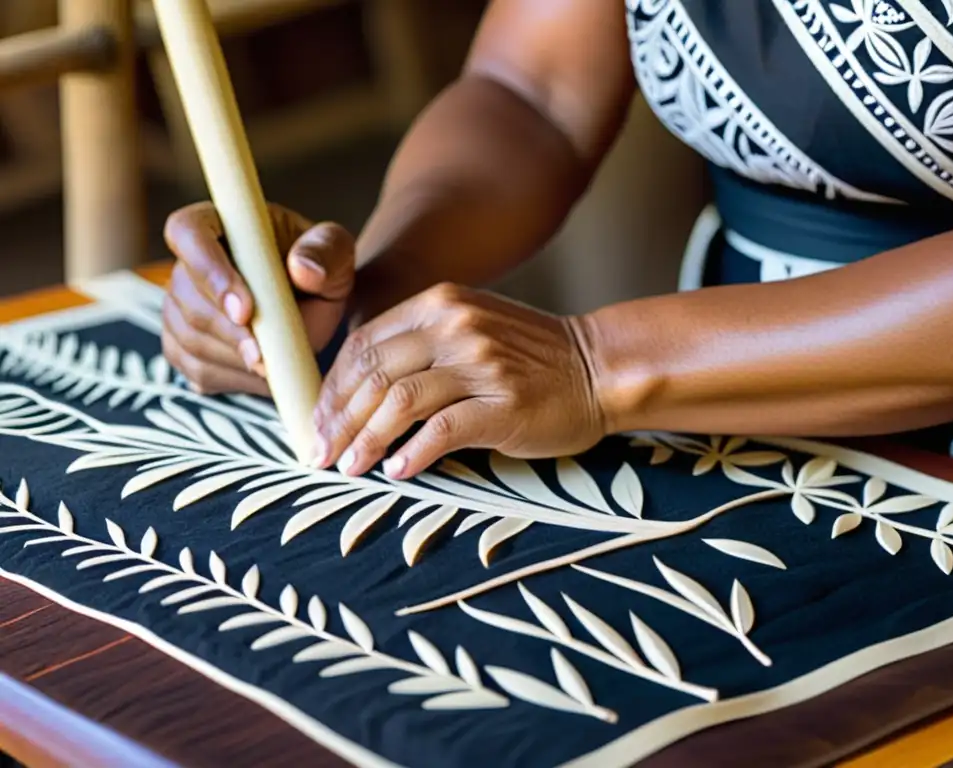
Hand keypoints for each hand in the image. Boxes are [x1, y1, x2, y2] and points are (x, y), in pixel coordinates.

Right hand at [162, 202, 353, 394]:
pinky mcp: (183, 346)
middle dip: (229, 334)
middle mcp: (187, 263)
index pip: (188, 233)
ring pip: (191, 340)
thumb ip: (325, 251)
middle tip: (266, 358)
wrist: (314, 305)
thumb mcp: (335, 252)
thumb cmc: (321, 267)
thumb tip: (303, 269)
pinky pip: (197, 370)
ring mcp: (179, 307)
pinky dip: (233, 380)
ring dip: (235, 361)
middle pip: (188, 299)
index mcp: (220, 223)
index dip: (209, 271)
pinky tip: (265, 375)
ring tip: (277, 365)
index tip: (244, 310)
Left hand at [312, 283, 605, 478]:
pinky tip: (397, 471)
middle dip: (338, 420)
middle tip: (321, 454)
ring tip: (349, 468)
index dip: (332, 389)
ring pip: (399, 402)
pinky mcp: (504, 405)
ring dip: (366, 441)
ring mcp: (481, 364)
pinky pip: (442, 431)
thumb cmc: (530, 357)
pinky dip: (412, 454)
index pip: (363, 346)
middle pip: (374, 375)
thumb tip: (357, 396)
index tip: (318, 422)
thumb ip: (420, 346)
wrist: (599, 367)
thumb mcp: (470, 329)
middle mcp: (456, 327)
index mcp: (439, 305)